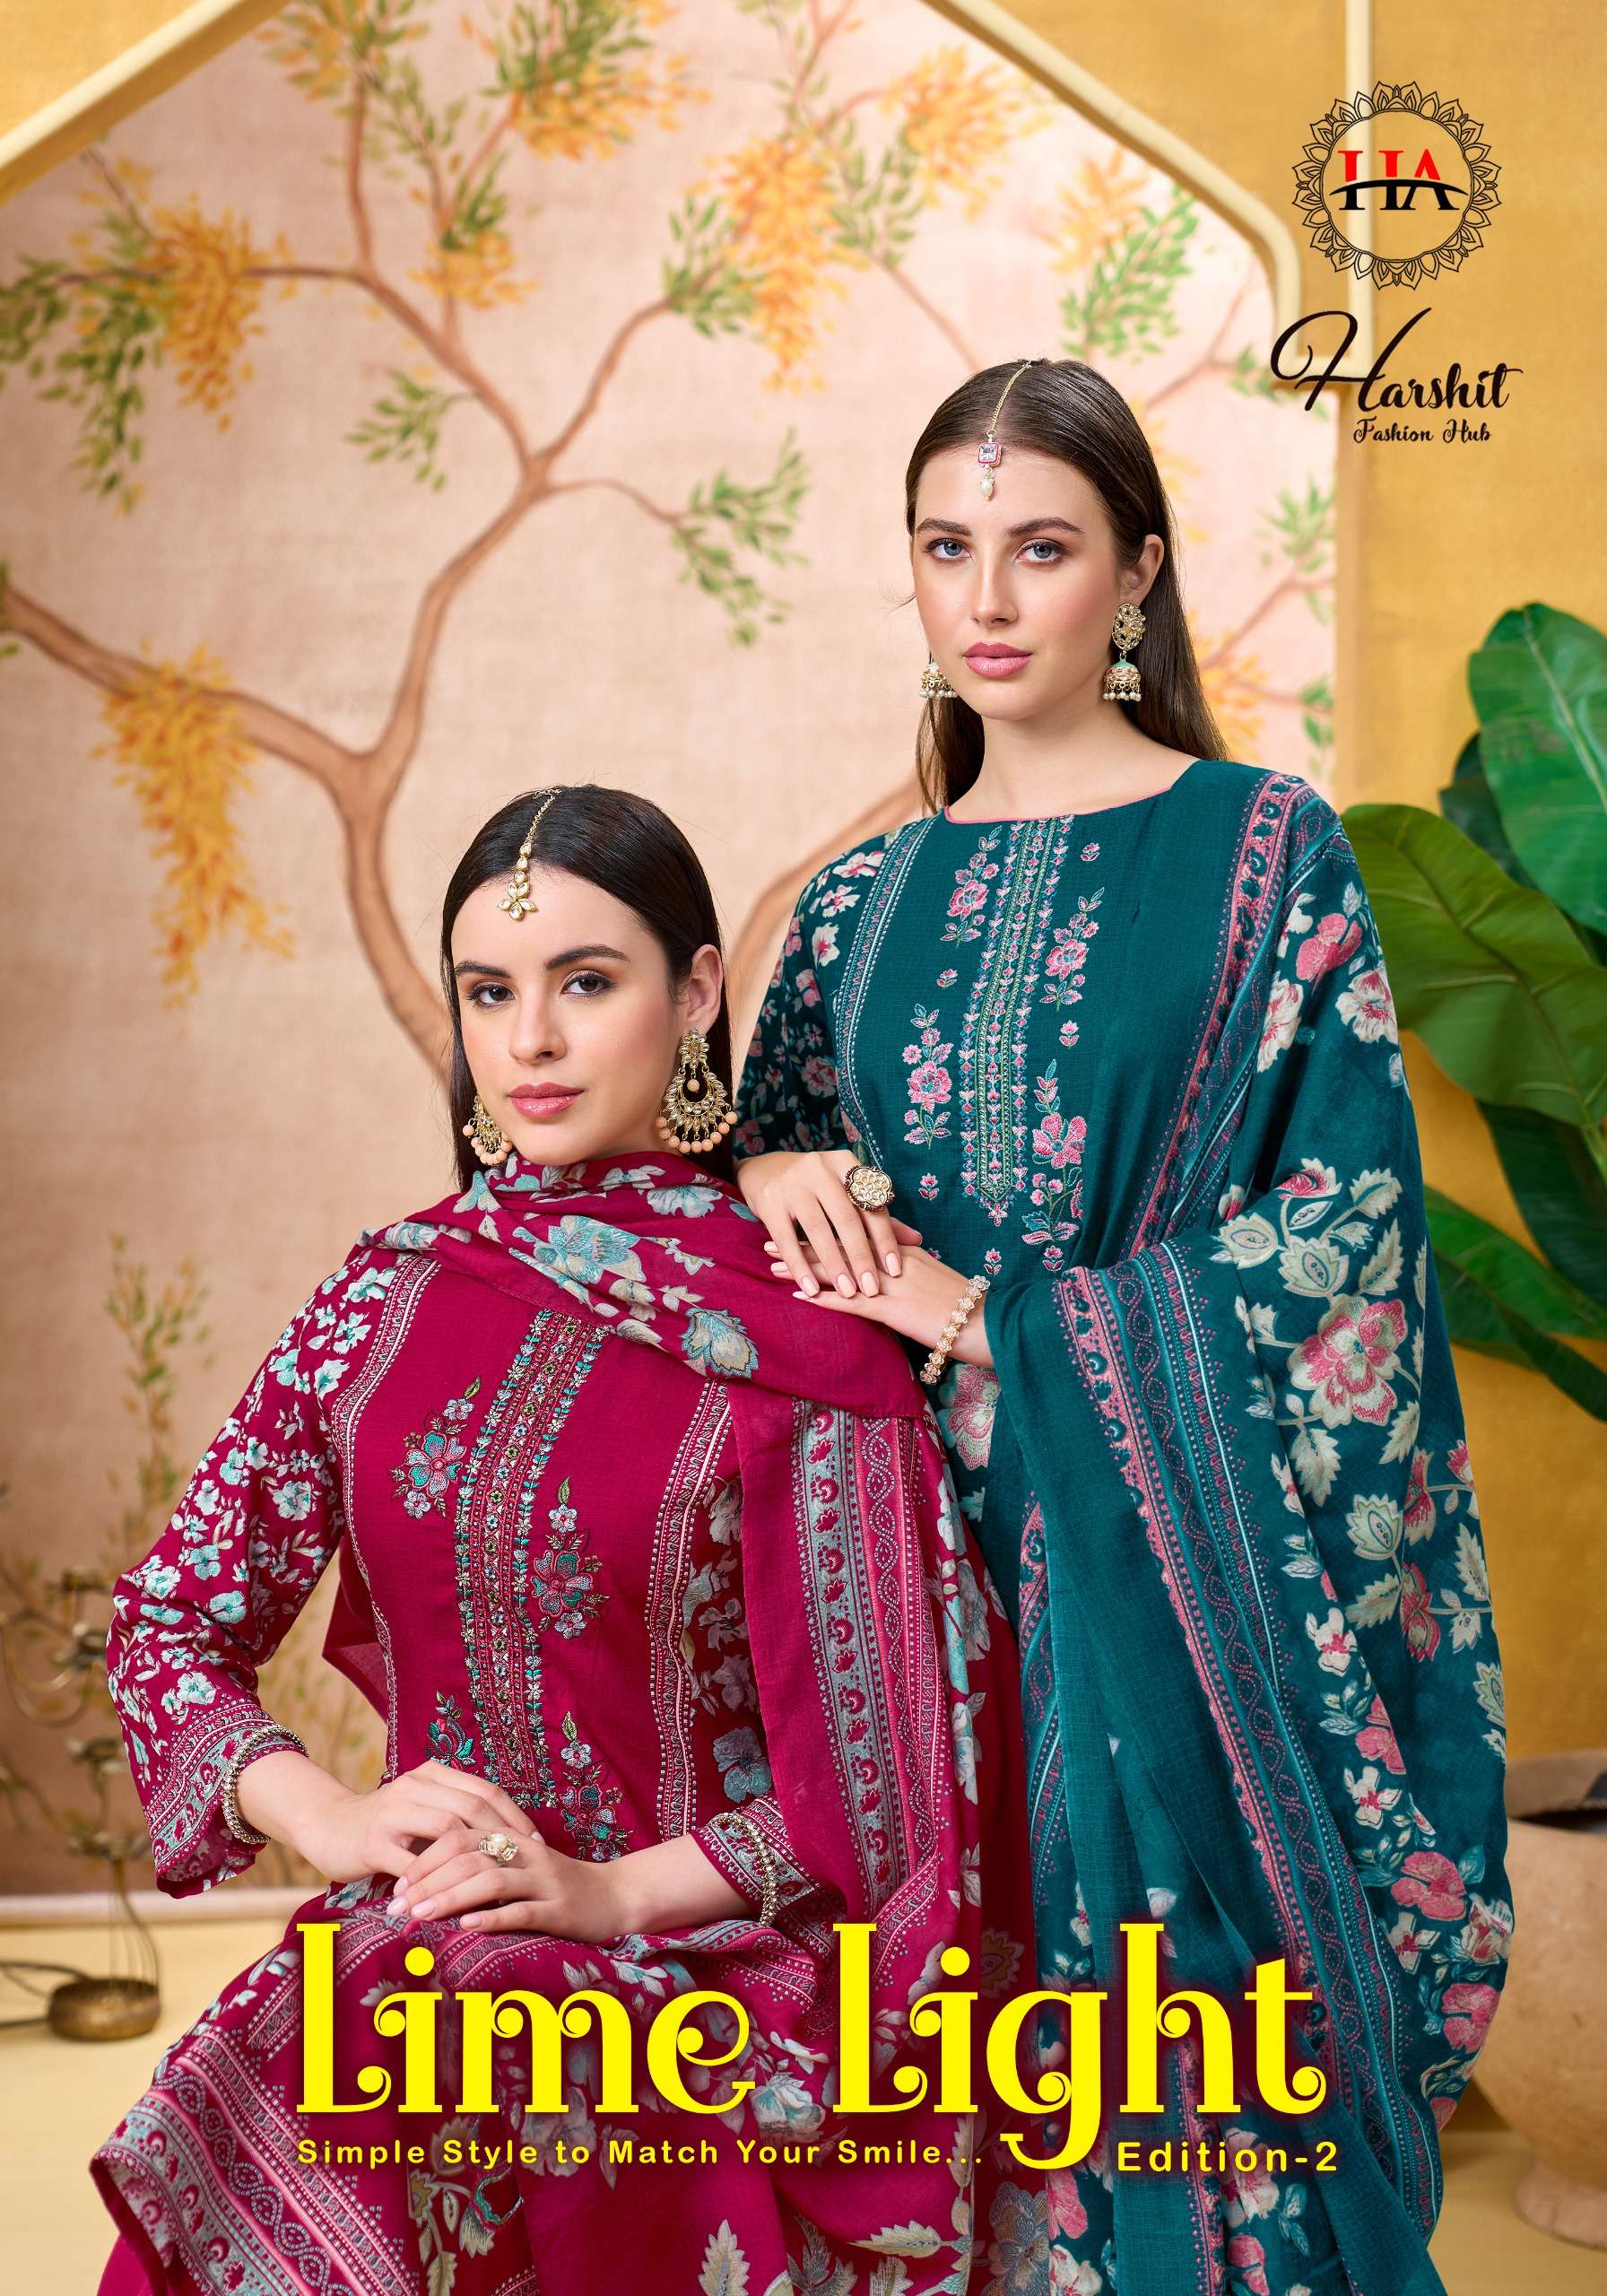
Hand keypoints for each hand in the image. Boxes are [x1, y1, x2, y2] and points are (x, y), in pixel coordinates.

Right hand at [292, 1757, 540, 1888]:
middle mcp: (414, 1787)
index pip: (485, 1790)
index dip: (514, 1816)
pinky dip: (436, 1885)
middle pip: (472, 1807)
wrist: (327, 1825)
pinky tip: (454, 1902)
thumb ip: (455, 1816)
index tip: (537, 1843)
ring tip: (497, 1883)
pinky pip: (413, 1866)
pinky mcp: (373, 1844)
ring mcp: (393, 1814)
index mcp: (432, 1775)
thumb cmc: (385, 1824)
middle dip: (503, 1838)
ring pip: (447, 1832)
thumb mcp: (422, 1809)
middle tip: (524, 1865)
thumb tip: (507, 1841)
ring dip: (475, 1861)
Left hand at [388, 1819, 628, 1942]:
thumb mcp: (518, 1867)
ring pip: (491, 1880)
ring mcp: (544, 1880)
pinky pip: (523, 1910)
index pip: (458, 1837)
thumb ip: (481, 1865)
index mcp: (511, 1838)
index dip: (423, 1859)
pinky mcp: (560, 1909)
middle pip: (468, 1856)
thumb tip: (427, 1882)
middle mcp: (525, 1854)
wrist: (615, 1896)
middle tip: (396, 1907)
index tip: (395, 1887)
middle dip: (427, 1880)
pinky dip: (493, 1917)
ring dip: (451, 1897)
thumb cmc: (556, 1886)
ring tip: (420, 1915)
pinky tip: (467, 1927)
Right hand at [735, 1148, 923, 1298]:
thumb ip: (879, 1216)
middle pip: (846, 1218)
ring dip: (834, 1265)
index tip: (895, 1270)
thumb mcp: (847, 1192)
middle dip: (861, 1256)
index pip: (871, 1205)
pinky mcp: (769, 1201)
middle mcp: (820, 1168)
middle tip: (872, 1288)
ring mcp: (792, 1183)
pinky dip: (800, 1267)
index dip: (885, 1238)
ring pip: (818, 1230)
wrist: (765, 1171)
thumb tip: (917, 1240)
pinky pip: (786, 1239)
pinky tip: (811, 1289)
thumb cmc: (817, 1187)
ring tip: (847, 1291)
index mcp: (845, 1164)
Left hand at [770, 1239, 994, 1372]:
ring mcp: (890, 1283)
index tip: (798, 1223)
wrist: (987, 1320)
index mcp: (903, 1250)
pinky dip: (822, 1300)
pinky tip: (798, 1299)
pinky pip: (850, 1303)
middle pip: (838, 1247)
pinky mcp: (892, 1309)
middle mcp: (892, 1260)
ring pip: (838, 1271)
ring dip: (802, 1270)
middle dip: (801, 1244)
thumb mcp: (934, 1278)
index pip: (855, 1233)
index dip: (824, 1229)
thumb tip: (888, 1270)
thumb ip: (910, 1269)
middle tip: (768, 1240)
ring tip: (772, 1266)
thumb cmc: (966, 1304)